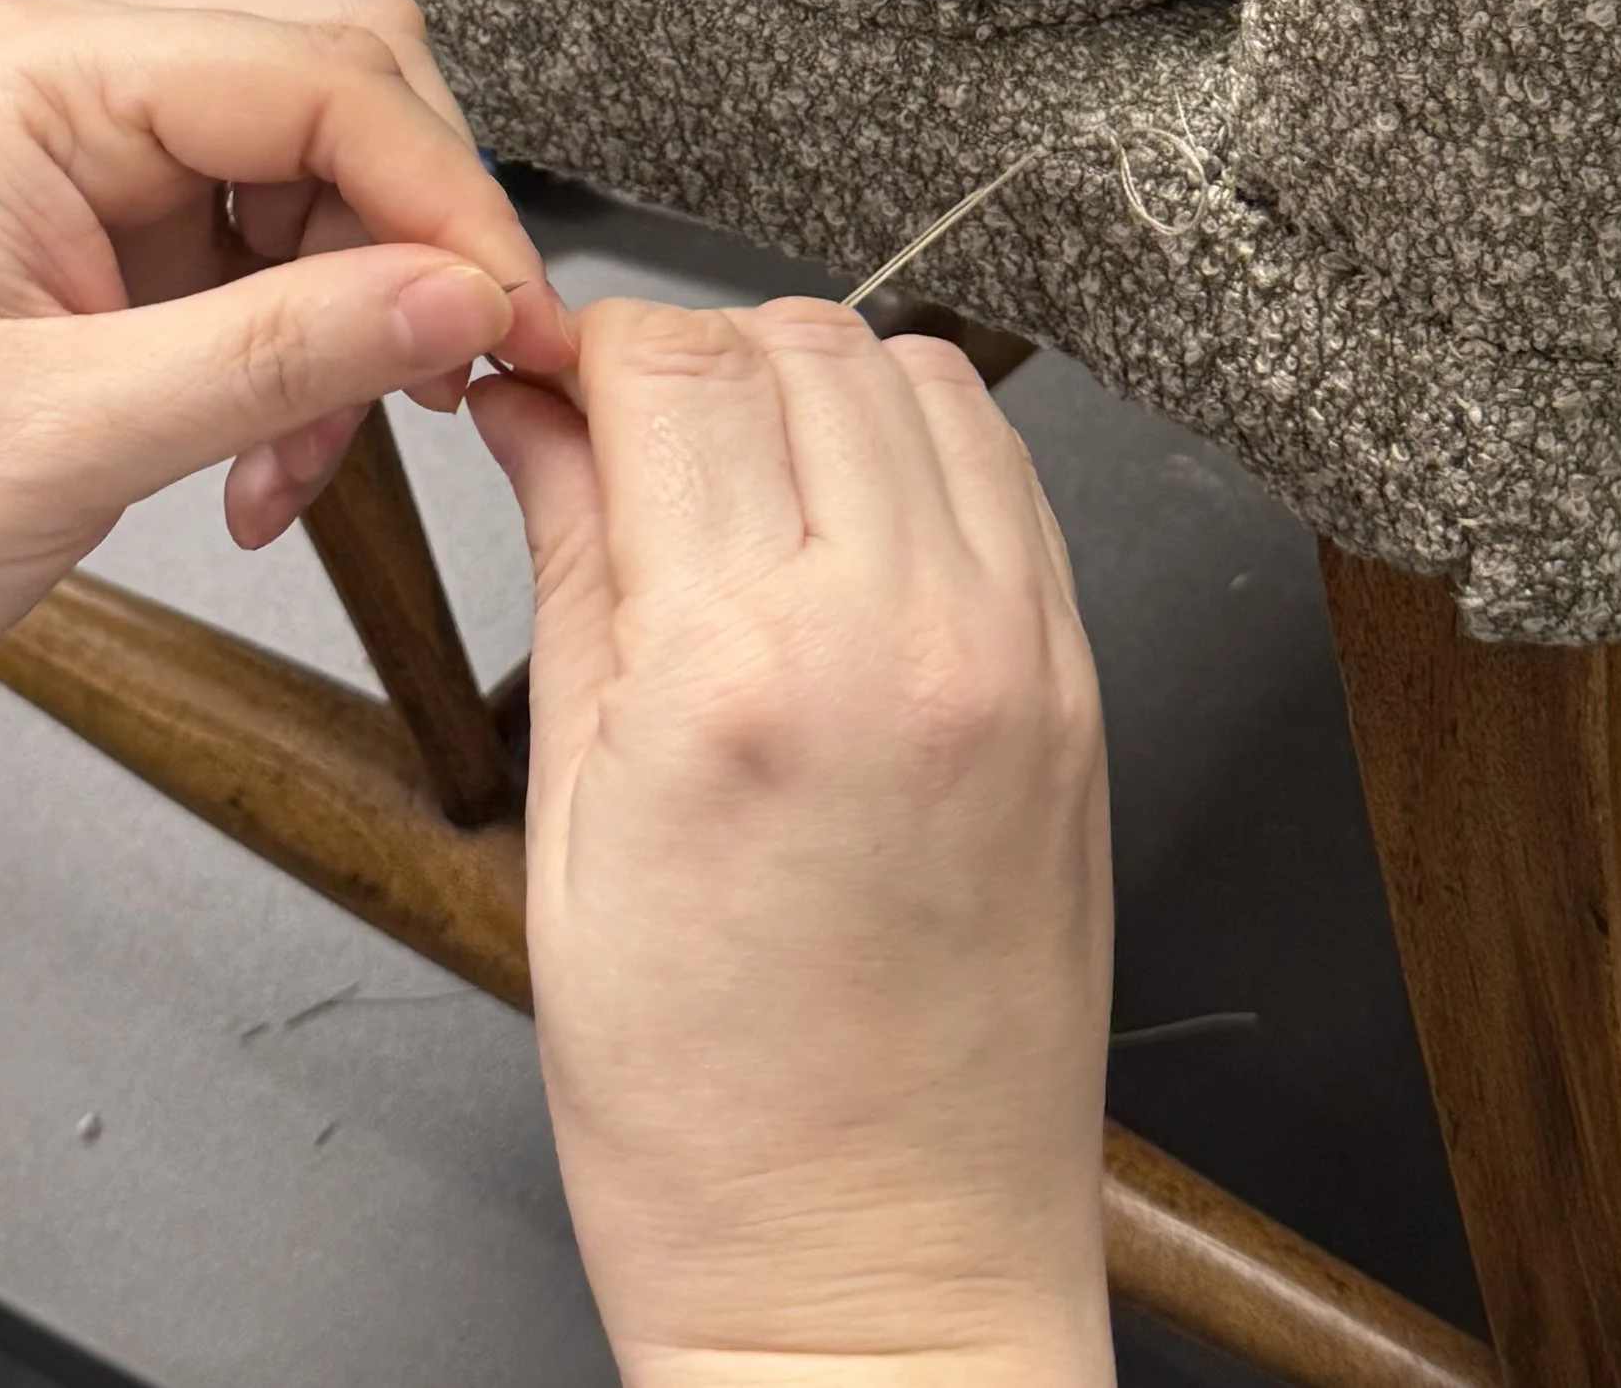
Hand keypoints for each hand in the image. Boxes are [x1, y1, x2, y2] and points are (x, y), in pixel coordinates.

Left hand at [0, 0, 569, 731]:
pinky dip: (303, 357)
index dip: (444, 195)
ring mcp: (86, 158)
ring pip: (320, 176)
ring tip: (307, 461)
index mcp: (31, 82)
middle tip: (452, 369)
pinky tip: (267, 462)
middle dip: (410, 238)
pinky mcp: (103, 237)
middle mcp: (66, 88)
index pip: (319, 76)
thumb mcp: (48, 442)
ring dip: (356, 319)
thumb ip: (276, 357)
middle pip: (339, 90)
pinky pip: (268, 254)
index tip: (512, 314)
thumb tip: (460, 298)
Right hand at [474, 298, 1113, 1387]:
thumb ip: (568, 569)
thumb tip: (537, 415)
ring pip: (919, 373)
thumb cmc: (708, 1119)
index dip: (588, 347)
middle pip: (798, 341)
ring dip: (817, 387)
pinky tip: (854, 529)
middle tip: (631, 438)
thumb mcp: (566, 835)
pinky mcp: (1084, 684)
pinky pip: (1011, 474)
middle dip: (694, 358)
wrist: (885, 1278)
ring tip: (745, 486)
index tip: (551, 383)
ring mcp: (1016, 652)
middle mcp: (900, 635)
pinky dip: (924, 453)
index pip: (671, 365)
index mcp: (738, 676)